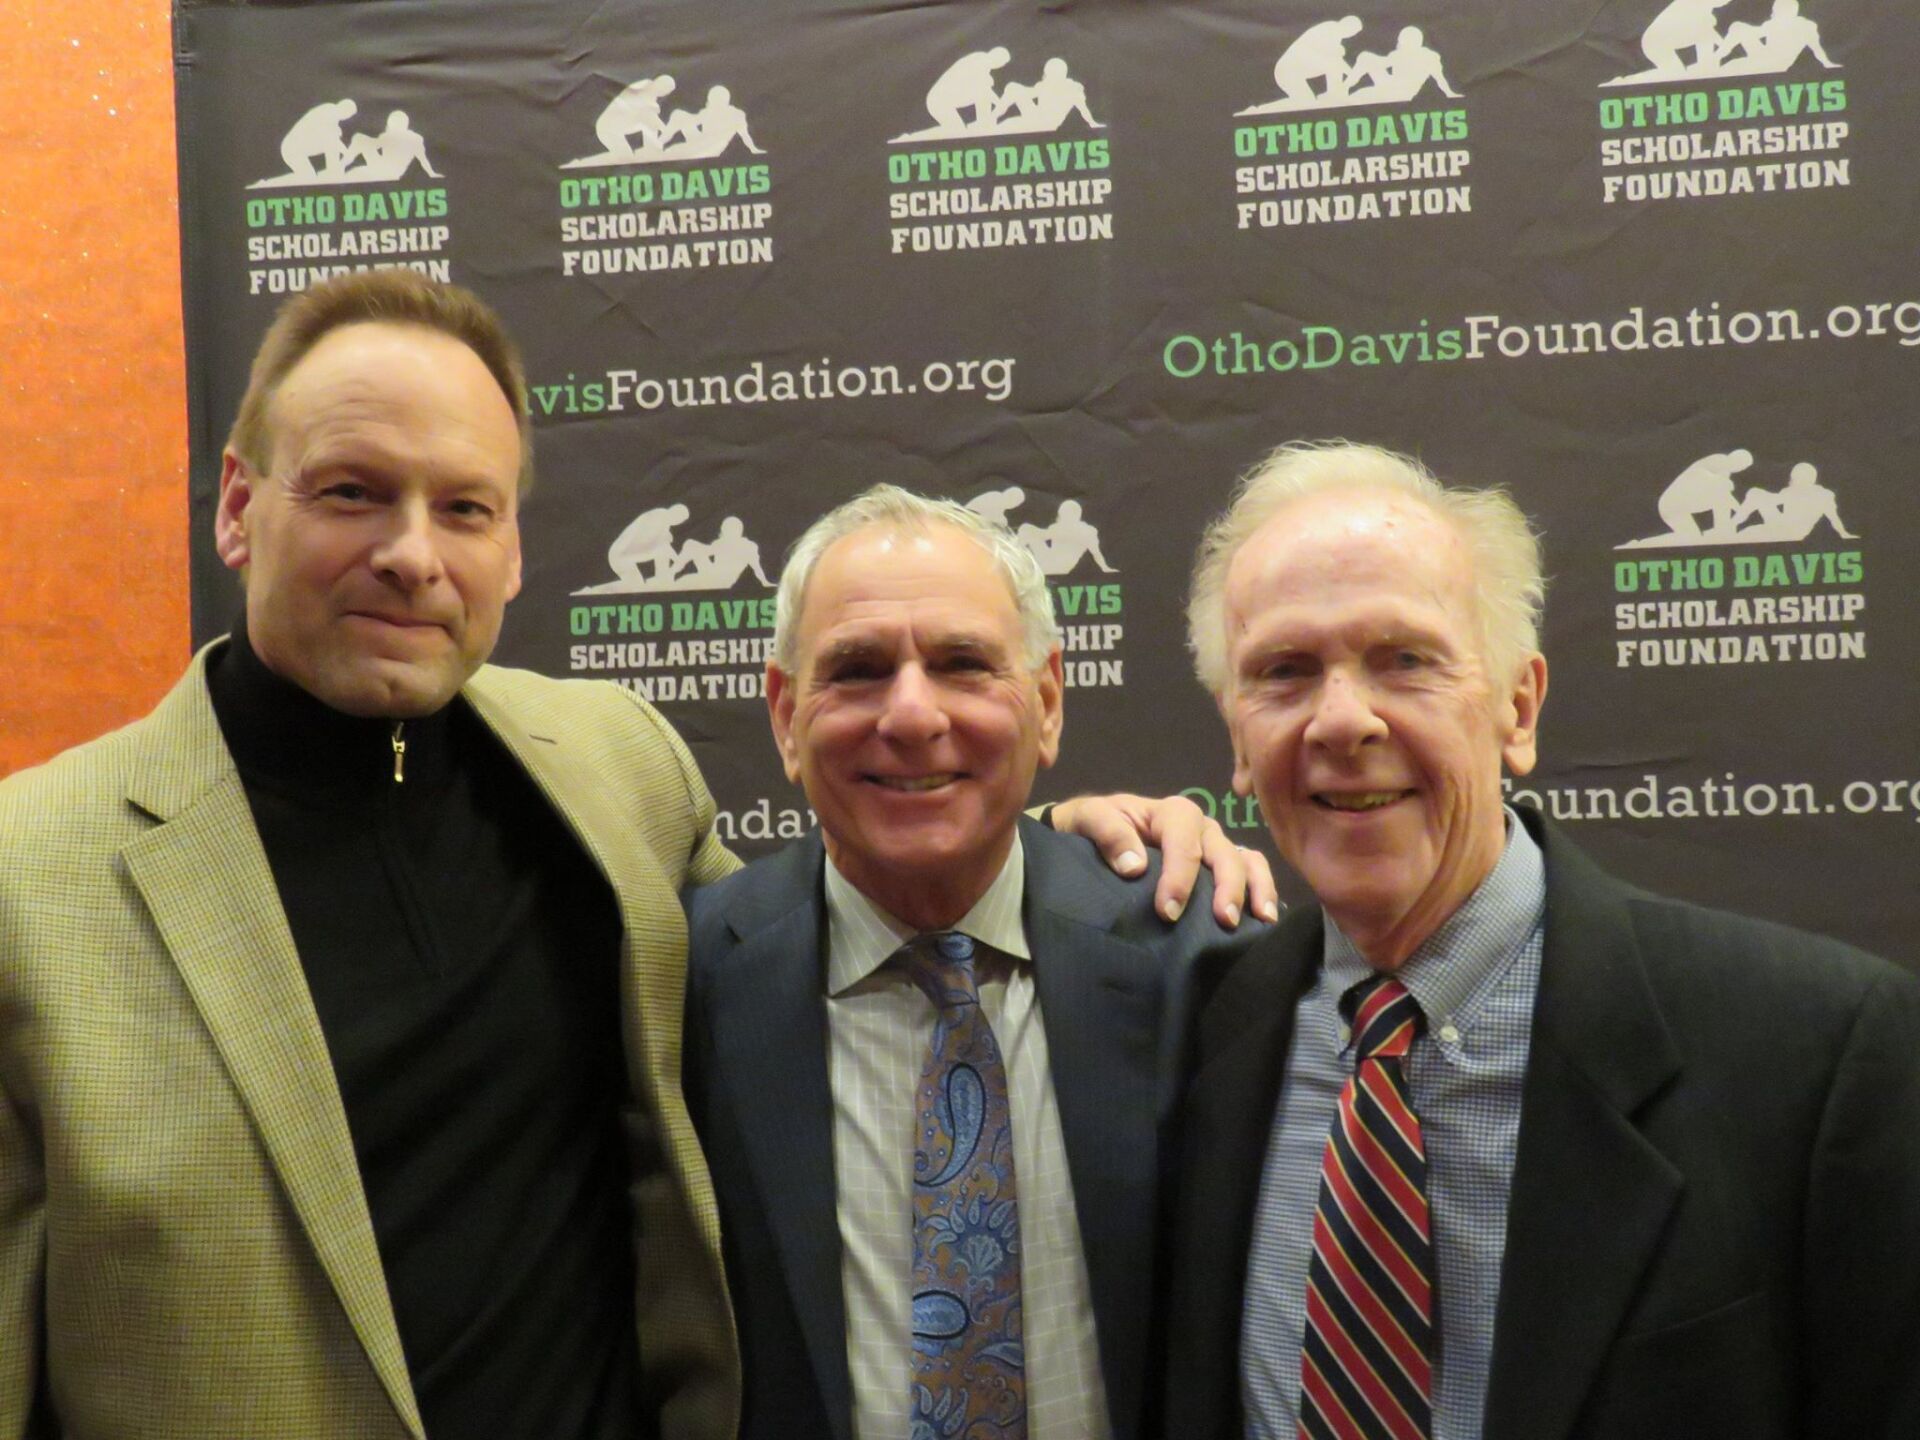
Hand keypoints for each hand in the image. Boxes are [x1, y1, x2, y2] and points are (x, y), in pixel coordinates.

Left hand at [1048, 793, 1278, 926]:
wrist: (1089, 835)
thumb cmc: (1090, 826)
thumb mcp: (1087, 819)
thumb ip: (1107, 833)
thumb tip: (1135, 867)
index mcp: (1171, 813)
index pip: (1183, 842)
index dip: (1179, 877)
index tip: (1167, 912)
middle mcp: (1201, 828)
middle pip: (1223, 852)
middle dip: (1227, 886)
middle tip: (1223, 922)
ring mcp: (1215, 847)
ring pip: (1246, 860)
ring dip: (1256, 888)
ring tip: (1260, 920)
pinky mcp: (1221, 867)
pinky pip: (1252, 871)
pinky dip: (1262, 890)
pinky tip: (1265, 920)